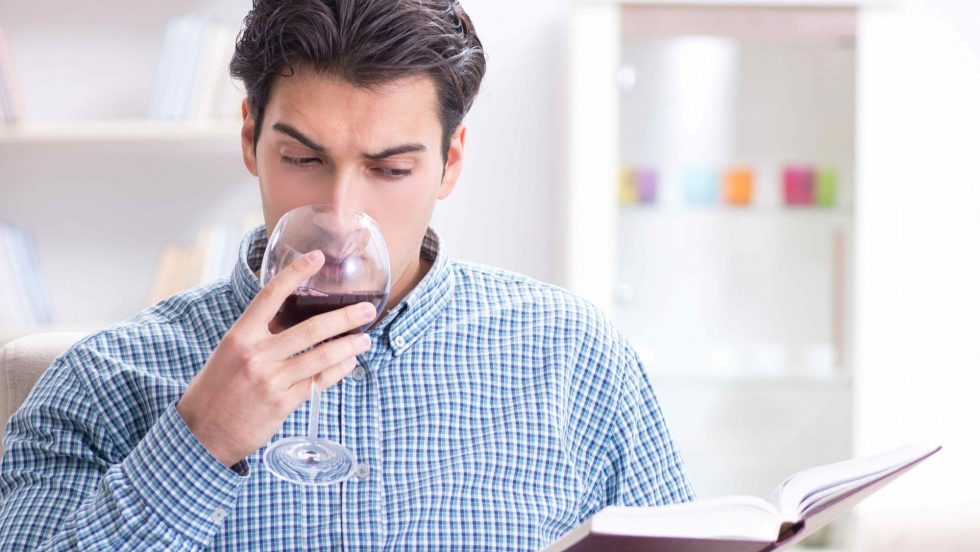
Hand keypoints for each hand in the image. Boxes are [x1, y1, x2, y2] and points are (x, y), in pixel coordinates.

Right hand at [176, 250, 375, 466]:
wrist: (202, 434)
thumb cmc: (217, 390)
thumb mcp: (229, 354)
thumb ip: (260, 336)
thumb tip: (293, 319)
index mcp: (240, 336)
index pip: (270, 295)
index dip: (295, 273)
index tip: (317, 257)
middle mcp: (256, 355)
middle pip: (311, 329)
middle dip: (344, 318)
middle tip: (366, 309)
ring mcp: (272, 380)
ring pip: (321, 356)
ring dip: (349, 346)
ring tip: (364, 339)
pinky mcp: (283, 403)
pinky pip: (319, 382)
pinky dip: (337, 370)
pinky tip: (348, 363)